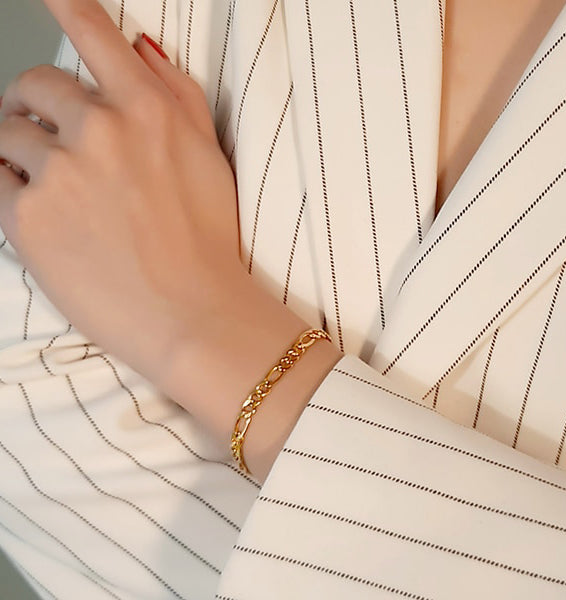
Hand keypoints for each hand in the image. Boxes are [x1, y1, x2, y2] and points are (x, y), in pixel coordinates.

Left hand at [0, 0, 241, 381]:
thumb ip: (179, 95)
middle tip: (49, 138)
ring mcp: (61, 173)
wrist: (192, 313)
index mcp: (148, 111)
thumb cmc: (208, 241)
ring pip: (7, 133)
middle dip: (36, 107)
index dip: (65, 3)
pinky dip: (8, 188)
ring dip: (22, 151)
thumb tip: (140, 47)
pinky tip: (41, 213)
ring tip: (56, 190)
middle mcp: (101, 130)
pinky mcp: (27, 218)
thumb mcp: (211, 159)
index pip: (92, 32)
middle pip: (34, 85)